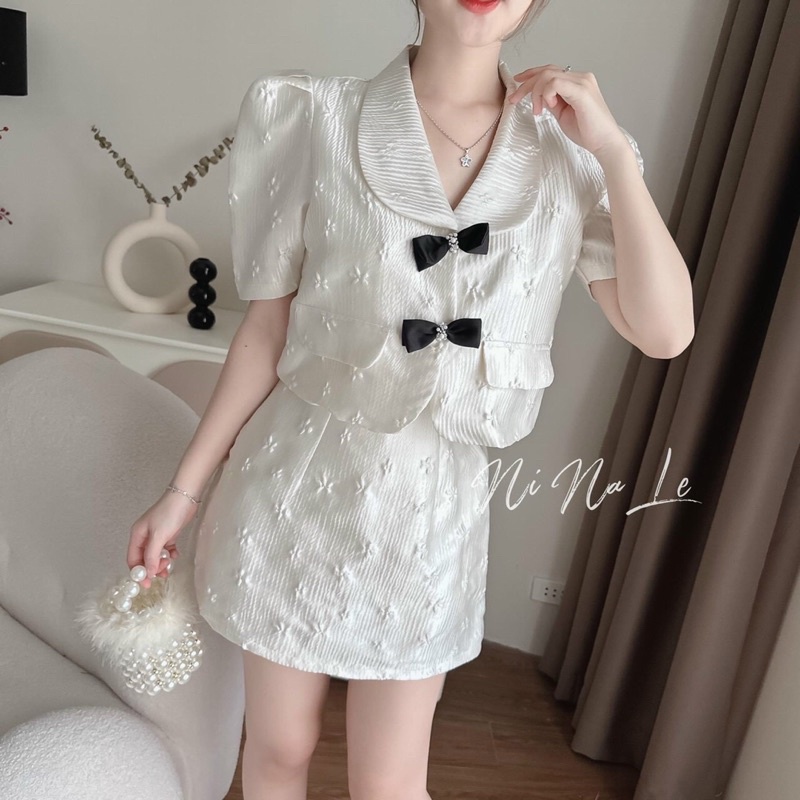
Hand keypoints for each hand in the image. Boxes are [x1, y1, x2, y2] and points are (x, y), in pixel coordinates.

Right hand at [127, 490, 198, 589]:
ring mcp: (157, 535)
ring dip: (161, 563)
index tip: (146, 584)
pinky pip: (166, 549)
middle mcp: (145, 536)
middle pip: (144, 559)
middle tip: (163, 572)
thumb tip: (148, 573)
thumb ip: (152, 556)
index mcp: (137, 535)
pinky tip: (175, 554)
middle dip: (152, 568)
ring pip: (156, 555)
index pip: (133, 559)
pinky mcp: (168, 534)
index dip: (138, 573)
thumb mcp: (158, 536)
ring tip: (169, 564)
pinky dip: (170, 554)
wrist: (185, 497)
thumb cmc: (169, 513)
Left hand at [507, 65, 628, 158]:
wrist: (604, 143)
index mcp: (577, 81)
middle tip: (514, 99)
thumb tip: (539, 97)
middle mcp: (581, 78)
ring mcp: (583, 82)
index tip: (517, 84)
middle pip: (546, 71)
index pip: (550, 70)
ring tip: (537, 111)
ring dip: (536, 92)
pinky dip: (546, 94)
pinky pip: (556, 83)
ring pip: (548, 75)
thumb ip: (552, 102)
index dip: (531, 74)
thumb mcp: (562, 114)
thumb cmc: (587, 131)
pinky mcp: (582, 91)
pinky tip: (548, 107)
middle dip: (526, 84)